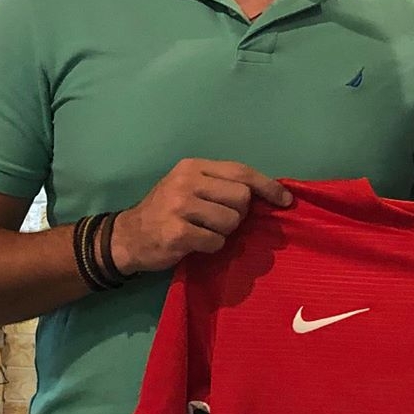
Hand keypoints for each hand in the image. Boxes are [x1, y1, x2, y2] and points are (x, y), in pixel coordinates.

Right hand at [110, 159, 291, 274]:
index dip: (267, 186)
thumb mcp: (188, 186)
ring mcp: (180, 207)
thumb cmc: (165, 211)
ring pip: (231, 221)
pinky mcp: (178, 233)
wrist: (127, 237)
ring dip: (224, 232)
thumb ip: (220, 184)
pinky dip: (211, 246)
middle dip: (238, 214)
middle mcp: (186, 182)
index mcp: (193, 166)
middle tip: (219, 220)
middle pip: (241, 198)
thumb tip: (266, 193)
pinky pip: (216, 242)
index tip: (286, 200)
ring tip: (203, 231)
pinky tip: (195, 243)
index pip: (241, 172)